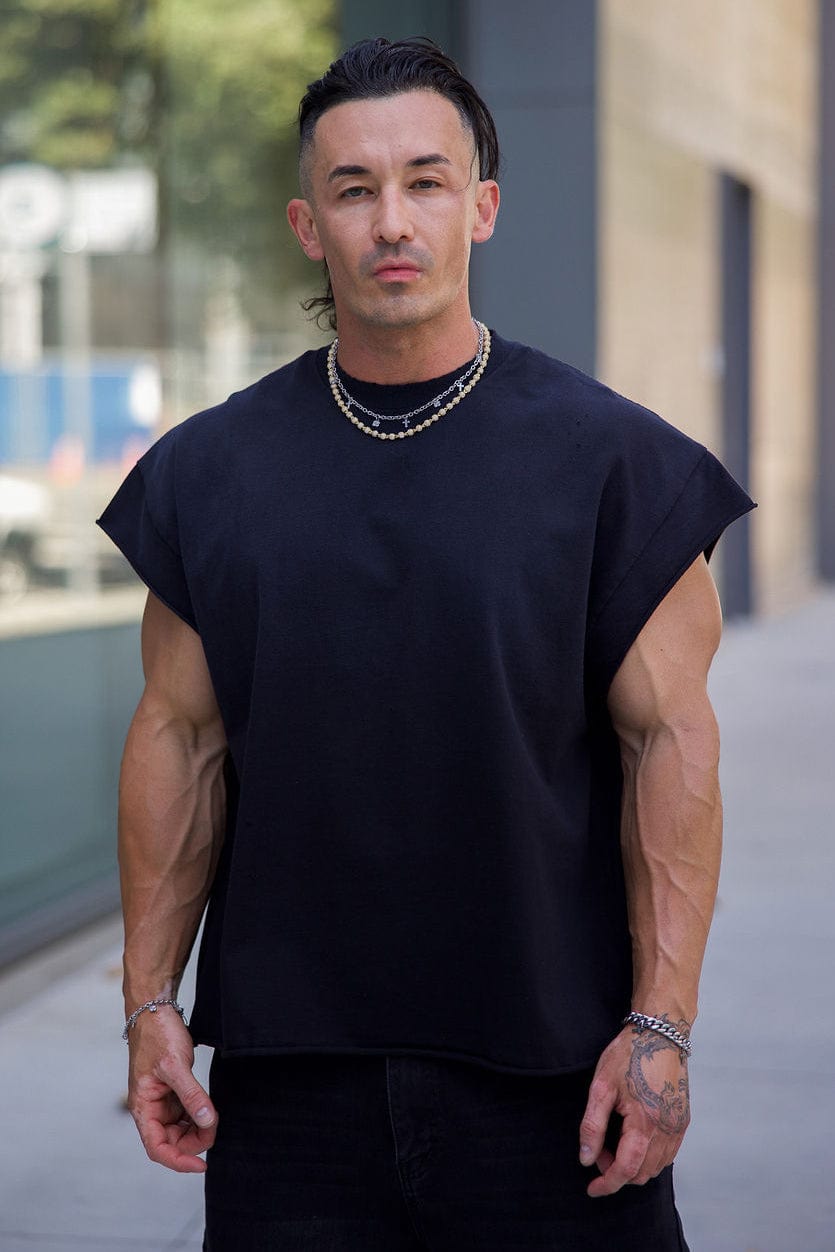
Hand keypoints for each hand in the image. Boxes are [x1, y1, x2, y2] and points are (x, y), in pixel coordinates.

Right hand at [126, 1005, 216, 1172]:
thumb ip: (192, 1095)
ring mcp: (162, 1100)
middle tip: (215, 1129)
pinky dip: (199, 1114)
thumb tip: (207, 1121)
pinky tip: (209, 1108)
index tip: (202, 1165)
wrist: (156, 1010)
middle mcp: (151, 1108)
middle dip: (194, 1142)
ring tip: (214, 1117)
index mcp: (143, 1107)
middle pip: (171, 1142)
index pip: (157, 1148)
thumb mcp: (176, 1066)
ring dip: (197, 1129)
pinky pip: (186, 1112)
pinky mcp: (173, 1091)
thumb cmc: (158, 1036)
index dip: (179, 1161)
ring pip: (180, 1129)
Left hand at [579, 1023, 689, 1196]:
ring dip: (634, 1165)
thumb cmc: (629, 1055)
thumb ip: (592, 1125)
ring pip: (657, 1167)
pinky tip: (634, 1138)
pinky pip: (668, 1154)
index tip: (592, 1189)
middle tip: (600, 1149)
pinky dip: (650, 1157)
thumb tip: (586, 1158)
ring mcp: (678, 1126)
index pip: (626, 1169)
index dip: (607, 1184)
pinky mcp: (683, 1121)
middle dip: (617, 1171)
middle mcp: (667, 1130)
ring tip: (614, 1141)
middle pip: (642, 1173)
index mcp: (645, 1122)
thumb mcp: (601, 1086)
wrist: (660, 1033)